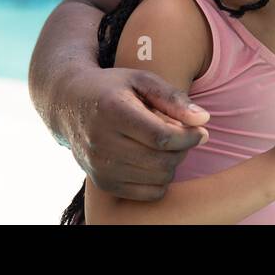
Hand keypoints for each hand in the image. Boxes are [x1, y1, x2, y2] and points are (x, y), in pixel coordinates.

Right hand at [61, 67, 209, 200]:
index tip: (201, 130)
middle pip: (161, 160)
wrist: (70, 104)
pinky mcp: (102, 182)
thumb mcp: (142, 80)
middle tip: (184, 135)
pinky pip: (148, 194)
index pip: (162, 137)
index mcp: (113, 111)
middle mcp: (101, 142)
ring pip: (157, 178)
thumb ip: (173, 98)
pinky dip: (160, 180)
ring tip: (166, 145)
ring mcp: (99, 166)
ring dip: (172, 163)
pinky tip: (155, 160)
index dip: (189, 137)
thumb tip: (203, 120)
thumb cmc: (114, 88)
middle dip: (183, 149)